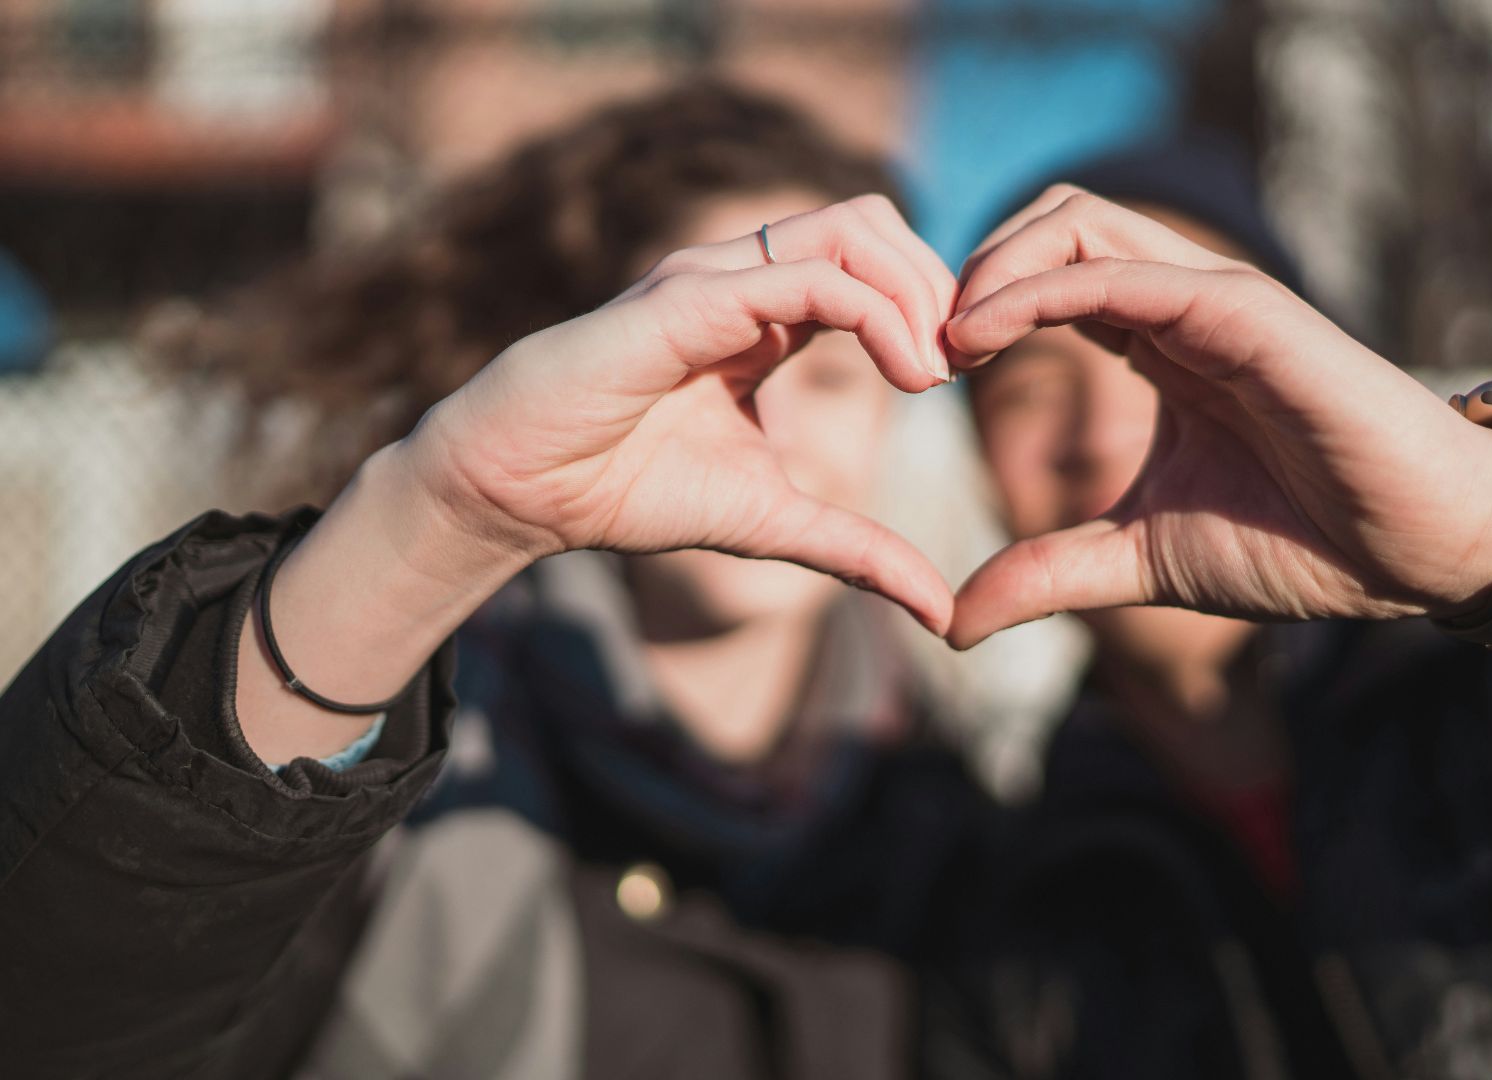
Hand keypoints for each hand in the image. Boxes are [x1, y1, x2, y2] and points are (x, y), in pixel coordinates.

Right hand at [407, 194, 957, 631]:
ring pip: (851, 228)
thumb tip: (941, 613)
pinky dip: (876, 314)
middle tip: (964, 363)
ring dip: (915, 290)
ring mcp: (715, 278)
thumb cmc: (626, 491)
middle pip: (875, 221)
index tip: (965, 375)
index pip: (874, 262)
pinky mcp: (689, 299)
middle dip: (937, 283)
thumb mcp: (772, 523)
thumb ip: (857, 551)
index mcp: (765, 314)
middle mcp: (743, 278)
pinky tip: (905, 375)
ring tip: (935, 370)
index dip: (932, 305)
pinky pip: (807, 277)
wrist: (519, 493)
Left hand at [942, 187, 1491, 648]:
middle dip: (972, 266)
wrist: (1416, 555)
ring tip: (945, 338)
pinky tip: (986, 336)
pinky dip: (1042, 288)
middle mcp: (1182, 305)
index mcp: (1160, 344)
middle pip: (1054, 221)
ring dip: (994, 264)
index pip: (1047, 276)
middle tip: (921, 347)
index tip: (920, 374)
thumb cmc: (1304, 544)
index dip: (974, 308)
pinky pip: (1126, 273)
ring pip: (1081, 221)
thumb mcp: (1142, 560)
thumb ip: (1050, 573)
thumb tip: (952, 621)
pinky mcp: (1246, 313)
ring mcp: (1215, 300)